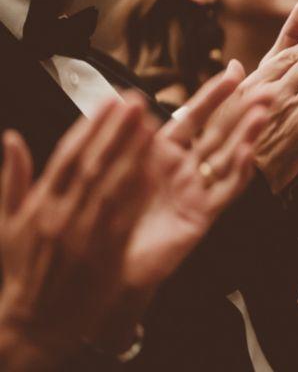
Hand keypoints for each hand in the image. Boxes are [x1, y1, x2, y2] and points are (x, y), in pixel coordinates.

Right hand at [0, 97, 156, 363]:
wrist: (32, 325)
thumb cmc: (21, 274)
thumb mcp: (5, 225)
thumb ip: (13, 179)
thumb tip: (12, 138)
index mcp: (39, 204)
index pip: (67, 156)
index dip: (91, 127)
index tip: (110, 102)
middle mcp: (61, 214)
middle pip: (94, 164)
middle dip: (117, 130)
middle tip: (138, 101)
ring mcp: (84, 234)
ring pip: (112, 185)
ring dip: (134, 152)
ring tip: (152, 124)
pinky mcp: (105, 253)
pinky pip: (125, 216)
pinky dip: (138, 191)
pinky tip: (154, 168)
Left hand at [123, 65, 271, 289]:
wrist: (103, 263)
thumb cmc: (104, 216)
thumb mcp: (109, 166)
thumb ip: (122, 136)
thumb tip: (127, 99)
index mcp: (162, 152)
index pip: (194, 115)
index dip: (214, 93)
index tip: (234, 70)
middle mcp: (184, 168)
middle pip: (220, 132)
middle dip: (244, 110)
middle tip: (267, 90)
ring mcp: (196, 190)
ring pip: (229, 156)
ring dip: (248, 134)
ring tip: (264, 112)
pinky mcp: (202, 214)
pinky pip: (226, 190)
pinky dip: (238, 171)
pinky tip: (248, 152)